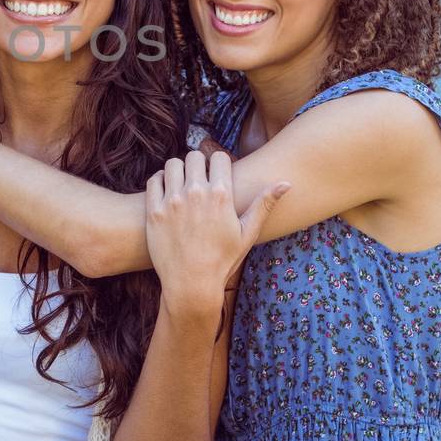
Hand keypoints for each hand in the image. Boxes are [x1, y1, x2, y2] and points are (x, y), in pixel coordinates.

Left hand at [144, 150, 286, 321]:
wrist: (192, 284)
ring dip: (179, 170)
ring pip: (173, 164)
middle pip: (195, 156)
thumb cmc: (223, 260)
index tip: (218, 173)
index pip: (219, 156)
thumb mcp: (247, 233)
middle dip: (199, 164)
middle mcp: (196, 193)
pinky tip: (167, 192)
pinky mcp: (154, 211)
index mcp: (221, 195)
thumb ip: (264, 204)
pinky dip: (161, 181)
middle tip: (199, 178)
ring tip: (182, 183)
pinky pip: (154, 179)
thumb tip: (286, 182)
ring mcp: (173, 201)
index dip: (220, 163)